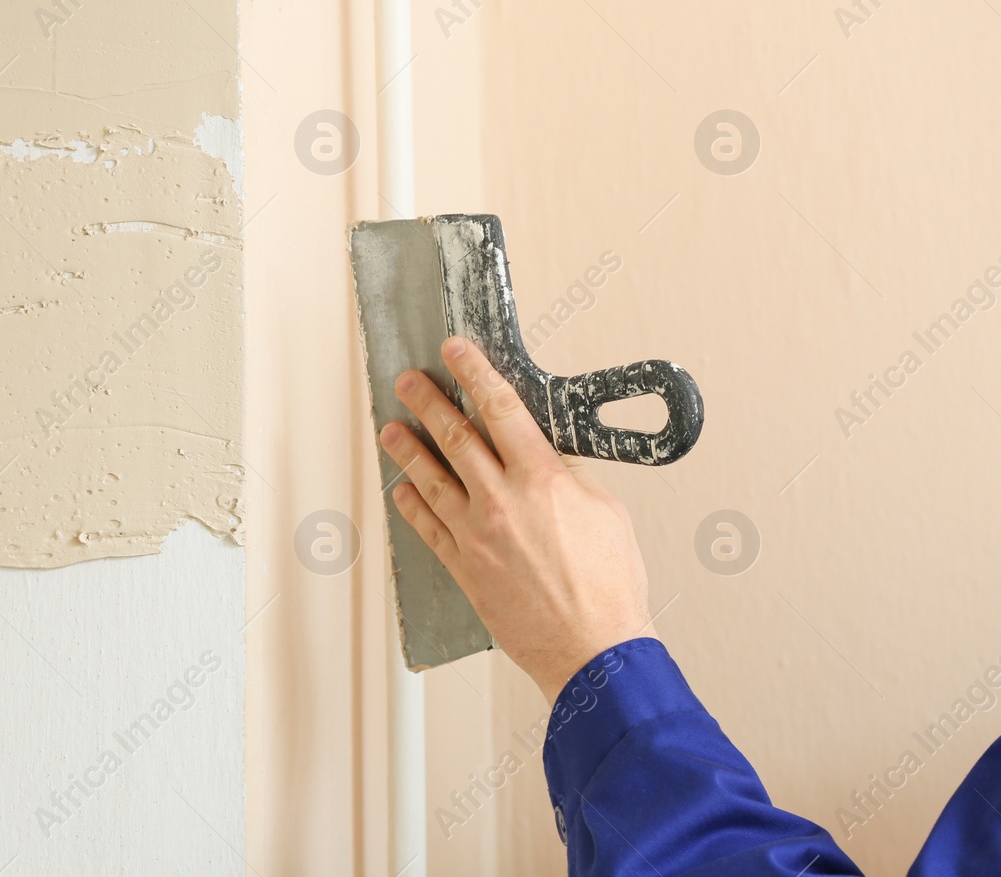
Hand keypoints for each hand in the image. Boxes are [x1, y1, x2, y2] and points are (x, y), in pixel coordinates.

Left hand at [379, 335, 655, 703]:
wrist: (592, 649)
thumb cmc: (609, 587)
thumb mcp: (606, 511)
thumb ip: (569, 478)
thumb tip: (547, 461)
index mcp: (541, 479)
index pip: (500, 408)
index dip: (474, 371)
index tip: (456, 350)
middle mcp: (501, 502)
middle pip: (455, 436)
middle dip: (428, 401)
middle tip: (409, 381)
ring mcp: (477, 536)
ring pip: (430, 479)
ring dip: (407, 449)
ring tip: (391, 429)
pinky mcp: (465, 569)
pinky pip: (428, 528)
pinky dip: (411, 505)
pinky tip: (401, 490)